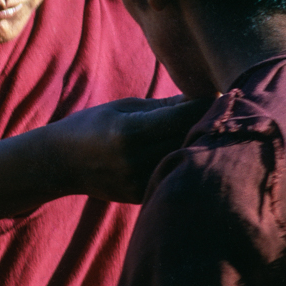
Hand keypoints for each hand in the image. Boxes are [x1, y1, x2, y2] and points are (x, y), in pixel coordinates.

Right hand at [49, 95, 214, 202]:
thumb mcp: (123, 108)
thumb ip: (163, 106)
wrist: (62, 163)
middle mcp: (136, 160)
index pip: (183, 116)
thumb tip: (203, 95)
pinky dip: (185, 160)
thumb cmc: (93, 125)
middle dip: (208, 121)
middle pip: (190, 138)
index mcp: (130, 131)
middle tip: (223, 106)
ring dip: (201, 142)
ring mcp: (140, 181)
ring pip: (186, 159)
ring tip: (210, 126)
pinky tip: (189, 147)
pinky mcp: (142, 195)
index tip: (219, 90)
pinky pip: (174, 174)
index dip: (205, 102)